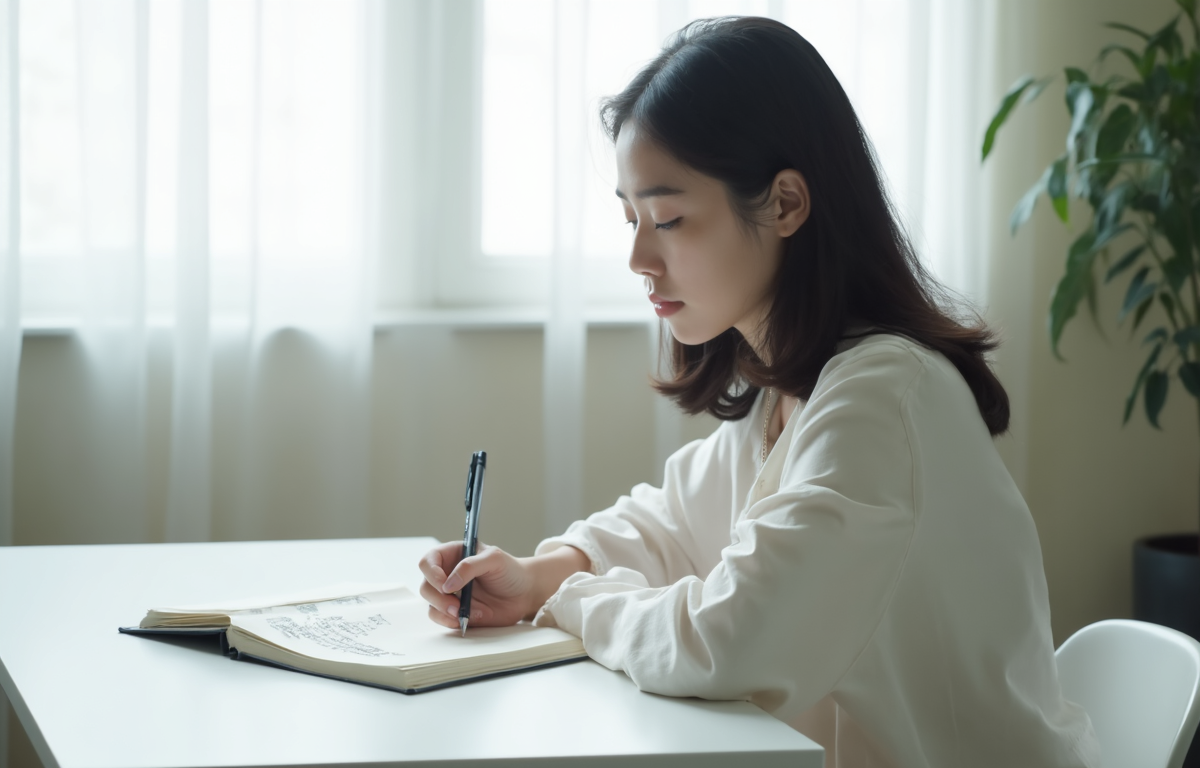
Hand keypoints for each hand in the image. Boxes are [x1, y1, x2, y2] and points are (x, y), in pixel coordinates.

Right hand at [418, 541, 536, 628]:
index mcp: (453, 555)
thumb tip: (448, 584)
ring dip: (443, 611)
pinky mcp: (456, 612)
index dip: (431, 573)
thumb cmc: (510, 571)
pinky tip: (466, 619)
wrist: (524, 594)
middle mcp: (447, 574)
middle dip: (438, 598)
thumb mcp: (494, 559)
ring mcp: (450, 595)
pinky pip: (442, 619)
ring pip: (431, 604)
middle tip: (456, 605)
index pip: (428, 561)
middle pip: (426, 586)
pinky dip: (450, 622)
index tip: (445, 585)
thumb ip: (470, 566)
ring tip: (463, 614)